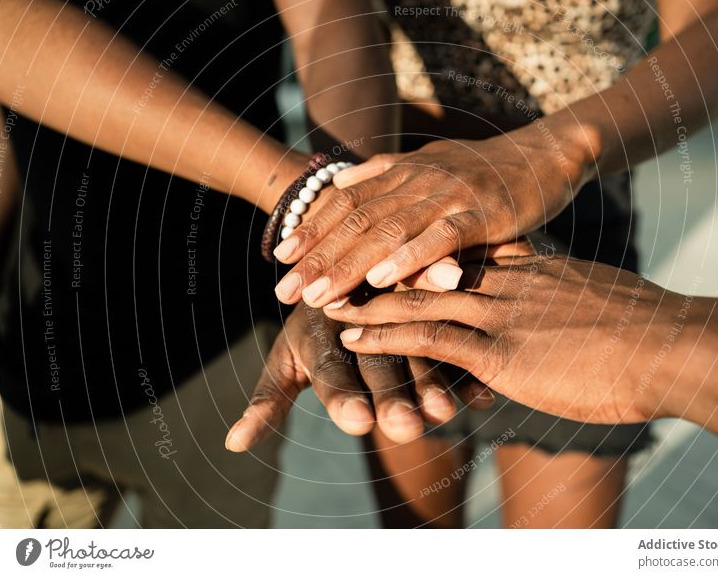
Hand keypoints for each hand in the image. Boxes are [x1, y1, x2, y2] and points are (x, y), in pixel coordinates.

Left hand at [224, 302, 494, 451]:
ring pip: (417, 344)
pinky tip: (484, 397)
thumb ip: (266, 402)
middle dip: (392, 393)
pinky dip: (466, 369)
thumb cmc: (313, 336)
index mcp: (321, 329)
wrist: (341, 273)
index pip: (331, 366)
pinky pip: (449, 336)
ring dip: (434, 378)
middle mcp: (360, 315)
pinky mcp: (428, 309)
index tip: (357, 424)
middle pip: (377, 358)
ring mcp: (398, 309)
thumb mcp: (286, 362)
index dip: (343, 394)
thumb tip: (233, 444)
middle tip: (405, 428)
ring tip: (447, 411)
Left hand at [271, 128, 589, 306]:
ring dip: (351, 264)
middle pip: (358, 219)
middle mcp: (418, 180)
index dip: (312, 229)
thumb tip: (341, 185)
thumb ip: (386, 178)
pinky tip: (383, 279)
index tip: (280, 260)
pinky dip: (411, 256)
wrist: (546, 153)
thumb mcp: (429, 168)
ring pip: (390, 229)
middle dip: (318, 257)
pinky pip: (442, 235)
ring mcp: (449, 194)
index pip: (346, 201)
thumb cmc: (485, 171)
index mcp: (403, 172)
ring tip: (319, 295)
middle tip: (285, 292)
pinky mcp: (483, 211)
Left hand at [325, 255, 703, 424]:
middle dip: (373, 265)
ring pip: (415, 299)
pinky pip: (432, 339)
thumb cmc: (644, 330)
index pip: (456, 249)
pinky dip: (387, 336)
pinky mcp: (503, 351)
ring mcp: (501, 312)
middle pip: (424, 266)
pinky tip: (351, 337)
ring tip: (321, 297)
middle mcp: (505, 281)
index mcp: (527, 266)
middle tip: (330, 263)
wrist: (673, 347)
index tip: (376, 240)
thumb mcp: (595, 300)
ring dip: (363, 299)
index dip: (411, 246)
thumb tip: (559, 305)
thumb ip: (565, 297)